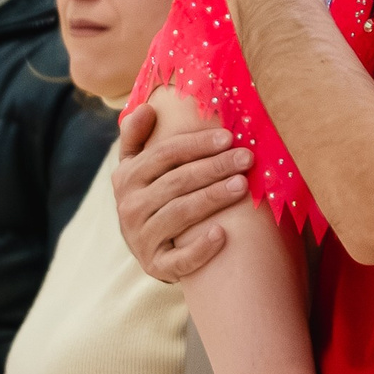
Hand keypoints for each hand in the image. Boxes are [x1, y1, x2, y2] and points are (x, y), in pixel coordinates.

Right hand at [111, 106, 250, 283]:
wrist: (146, 247)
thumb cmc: (149, 195)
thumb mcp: (135, 166)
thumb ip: (136, 135)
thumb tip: (148, 108)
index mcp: (126, 177)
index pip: (164, 154)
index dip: (196, 144)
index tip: (228, 137)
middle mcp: (130, 207)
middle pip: (177, 181)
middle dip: (214, 167)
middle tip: (246, 158)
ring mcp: (142, 238)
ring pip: (180, 214)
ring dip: (212, 198)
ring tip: (242, 185)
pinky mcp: (156, 266)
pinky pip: (179, 259)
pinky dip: (200, 249)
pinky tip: (222, 234)